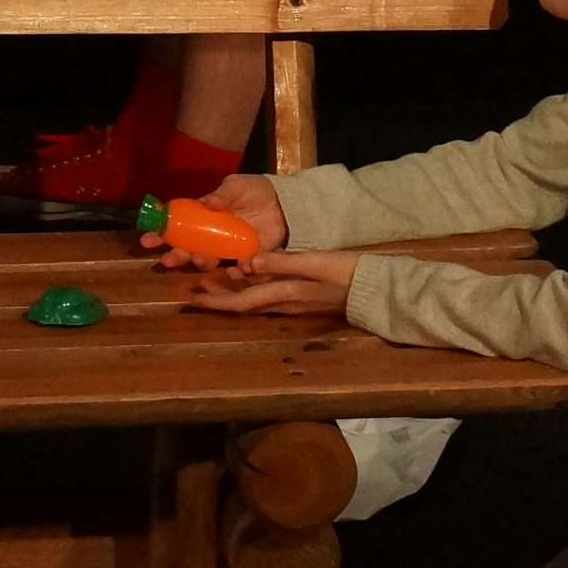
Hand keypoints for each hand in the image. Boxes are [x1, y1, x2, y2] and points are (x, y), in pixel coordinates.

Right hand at [135, 172, 285, 263]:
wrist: (283, 202)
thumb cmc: (253, 191)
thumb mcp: (237, 186)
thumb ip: (223, 194)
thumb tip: (209, 202)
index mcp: (203, 217)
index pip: (177, 226)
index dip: (160, 234)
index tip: (147, 240)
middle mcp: (211, 236)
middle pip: (187, 249)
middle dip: (175, 256)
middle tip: (167, 260)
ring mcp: (228, 249)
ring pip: (208, 261)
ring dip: (200, 263)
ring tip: (199, 259)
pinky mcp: (247, 257)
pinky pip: (238, 268)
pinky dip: (237, 270)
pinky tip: (238, 267)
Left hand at [182, 251, 356, 315]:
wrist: (373, 288)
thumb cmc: (345, 272)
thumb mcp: (312, 262)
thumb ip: (280, 262)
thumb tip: (247, 262)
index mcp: (284, 294)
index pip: (242, 303)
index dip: (217, 302)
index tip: (194, 299)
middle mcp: (284, 304)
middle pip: (244, 304)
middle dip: (220, 298)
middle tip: (198, 287)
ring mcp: (293, 303)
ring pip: (255, 300)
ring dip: (234, 293)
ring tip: (216, 280)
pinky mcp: (301, 299)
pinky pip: (268, 296)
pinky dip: (253, 288)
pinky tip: (250, 277)